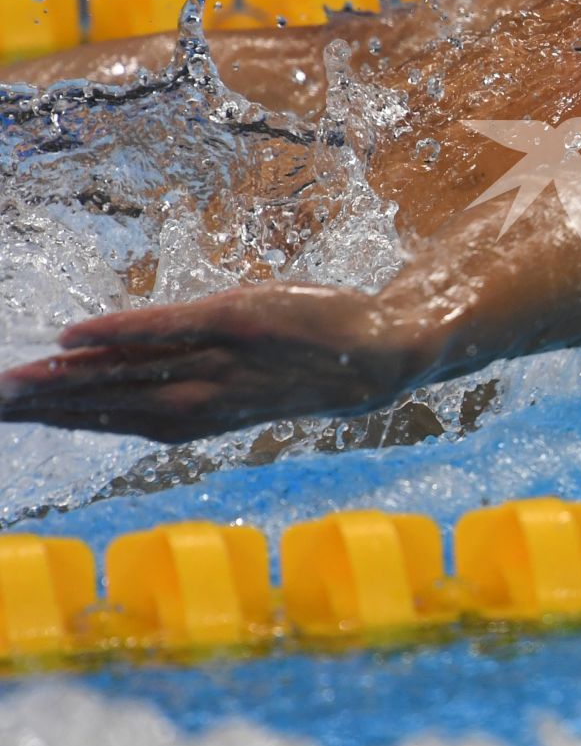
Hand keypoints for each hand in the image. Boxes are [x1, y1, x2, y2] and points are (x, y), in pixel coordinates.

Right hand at [0, 283, 421, 443]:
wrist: (379, 355)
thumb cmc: (299, 363)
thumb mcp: (229, 378)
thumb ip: (167, 375)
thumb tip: (97, 362)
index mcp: (192, 418)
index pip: (104, 422)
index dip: (48, 422)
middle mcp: (197, 400)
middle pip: (102, 406)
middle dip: (37, 408)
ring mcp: (217, 364)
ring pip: (126, 377)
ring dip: (62, 380)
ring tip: (5, 384)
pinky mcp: (238, 324)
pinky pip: (171, 330)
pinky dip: (123, 333)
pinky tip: (76, 335)